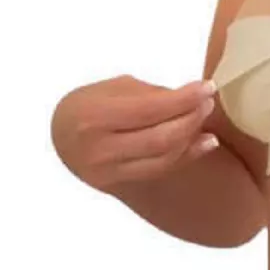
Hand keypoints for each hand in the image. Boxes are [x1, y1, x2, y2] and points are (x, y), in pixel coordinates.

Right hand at [51, 74, 218, 193]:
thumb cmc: (91, 101)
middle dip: (193, 117)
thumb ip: (152, 95)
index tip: (208, 86)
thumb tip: (192, 98)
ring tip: (207, 116)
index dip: (185, 98)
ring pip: (164, 158)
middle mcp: (99, 150)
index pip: (151, 110)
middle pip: (161, 138)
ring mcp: (107, 172)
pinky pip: (160, 170)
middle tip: (209, 100)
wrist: (60, 133)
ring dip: (193, 136)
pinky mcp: (118, 184)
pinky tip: (205, 141)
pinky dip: (187, 156)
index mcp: (95, 117)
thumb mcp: (116, 87)